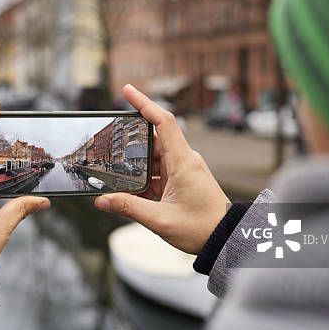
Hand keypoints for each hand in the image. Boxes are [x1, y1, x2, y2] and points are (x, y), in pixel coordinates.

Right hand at [94, 85, 229, 254]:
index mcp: (184, 162)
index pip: (164, 122)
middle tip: (109, 142)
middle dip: (130, 141)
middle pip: (152, 140)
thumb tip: (102, 201)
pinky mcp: (182, 181)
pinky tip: (131, 191)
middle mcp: (184, 161)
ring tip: (116, 173)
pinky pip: (158, 173)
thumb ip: (129, 208)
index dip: (145, 103)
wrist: (226, 239)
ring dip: (135, 166)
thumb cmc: (203, 228)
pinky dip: (143, 179)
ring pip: (153, 158)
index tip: (127, 90)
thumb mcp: (161, 220)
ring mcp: (183, 170)